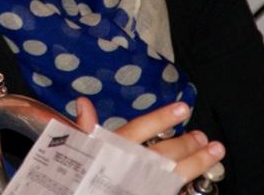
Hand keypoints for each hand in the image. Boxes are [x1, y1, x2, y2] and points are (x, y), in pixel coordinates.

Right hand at [74, 97, 224, 184]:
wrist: (82, 192)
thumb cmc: (77, 179)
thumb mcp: (75, 149)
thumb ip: (82, 128)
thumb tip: (83, 102)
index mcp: (112, 150)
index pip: (140, 129)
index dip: (161, 118)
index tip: (183, 109)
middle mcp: (131, 167)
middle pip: (164, 152)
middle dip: (186, 143)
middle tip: (202, 135)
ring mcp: (143, 185)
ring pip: (176, 174)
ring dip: (198, 162)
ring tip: (214, 151)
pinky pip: (173, 192)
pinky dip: (188, 188)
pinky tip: (198, 183)